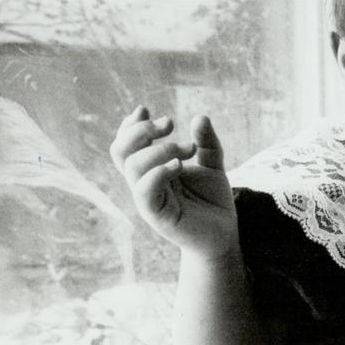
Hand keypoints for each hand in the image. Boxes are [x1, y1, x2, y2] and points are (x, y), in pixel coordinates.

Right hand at [109, 107, 235, 257]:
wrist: (223, 235)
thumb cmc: (213, 202)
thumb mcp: (213, 166)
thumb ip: (206, 143)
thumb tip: (199, 117)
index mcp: (151, 169)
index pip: (126, 145)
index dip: (129, 125)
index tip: (145, 109)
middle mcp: (144, 182)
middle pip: (120, 151)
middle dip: (140, 130)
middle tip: (169, 122)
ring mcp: (148, 199)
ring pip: (133, 166)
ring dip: (159, 149)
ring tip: (187, 149)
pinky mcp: (156, 215)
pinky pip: (144, 190)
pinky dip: (158, 172)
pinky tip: (179, 165)